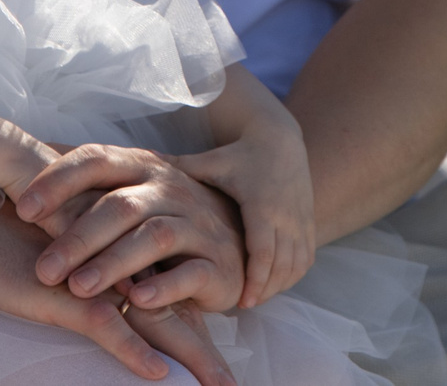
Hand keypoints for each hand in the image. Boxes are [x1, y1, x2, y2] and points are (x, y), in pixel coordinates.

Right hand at [0, 206, 238, 385]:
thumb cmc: (4, 231)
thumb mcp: (47, 261)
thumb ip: (79, 274)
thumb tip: (99, 293)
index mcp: (115, 261)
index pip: (163, 298)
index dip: (192, 327)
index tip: (219, 363)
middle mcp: (116, 267)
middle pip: (171, 313)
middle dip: (203, 352)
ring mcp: (98, 277)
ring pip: (154, 321)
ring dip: (189, 356)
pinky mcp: (70, 290)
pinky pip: (107, 324)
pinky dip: (133, 351)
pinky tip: (157, 373)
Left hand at [11, 142, 246, 312]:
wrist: (238, 241)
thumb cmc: (168, 216)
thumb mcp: (133, 190)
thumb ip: (89, 180)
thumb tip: (32, 155)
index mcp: (142, 167)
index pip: (96, 160)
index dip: (59, 180)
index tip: (22, 207)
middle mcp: (170, 190)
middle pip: (121, 205)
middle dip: (79, 237)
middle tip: (44, 269)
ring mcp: (197, 226)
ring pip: (153, 237)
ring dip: (113, 262)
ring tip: (79, 287)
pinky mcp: (217, 265)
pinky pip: (191, 274)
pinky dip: (164, 287)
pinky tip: (137, 300)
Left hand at [177, 109, 314, 307]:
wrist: (280, 140)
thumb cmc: (237, 155)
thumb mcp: (210, 163)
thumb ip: (177, 171)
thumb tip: (138, 172)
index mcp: (262, 201)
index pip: (263, 248)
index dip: (255, 277)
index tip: (242, 301)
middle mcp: (286, 212)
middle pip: (281, 261)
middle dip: (264, 288)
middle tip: (242, 307)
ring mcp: (300, 219)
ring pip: (295, 263)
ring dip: (277, 285)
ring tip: (253, 299)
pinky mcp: (308, 222)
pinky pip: (304, 259)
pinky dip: (289, 276)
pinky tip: (269, 286)